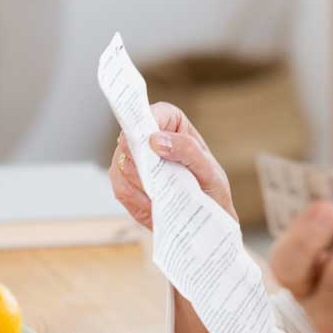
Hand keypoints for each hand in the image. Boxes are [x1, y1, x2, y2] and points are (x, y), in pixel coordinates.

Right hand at [107, 101, 237, 227]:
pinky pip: (121, 189)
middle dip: (145, 162)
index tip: (150, 142)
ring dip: (145, 185)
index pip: (151, 113)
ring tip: (166, 194)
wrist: (204, 220)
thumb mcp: (209, 170)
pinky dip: (139, 201)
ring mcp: (132, 160)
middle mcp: (147, 138)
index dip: (145, 124)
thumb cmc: (211, 189)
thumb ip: (188, 150)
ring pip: (123, 166)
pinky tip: (156, 205)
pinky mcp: (124, 183)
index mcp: (171, 123)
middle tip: (163, 178)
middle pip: (129, 140)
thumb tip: (156, 139)